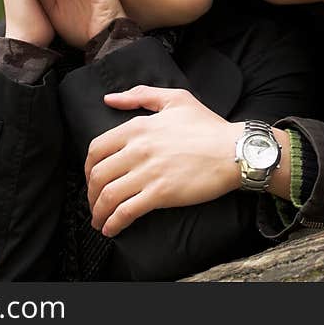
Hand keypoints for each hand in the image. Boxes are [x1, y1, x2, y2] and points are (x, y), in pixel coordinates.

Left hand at [84, 86, 243, 236]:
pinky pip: (127, 211)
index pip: (97, 148)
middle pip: (98, 175)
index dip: (88, 167)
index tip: (92, 177)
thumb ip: (140, 95)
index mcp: (137, 127)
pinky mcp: (160, 193)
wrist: (235, 150)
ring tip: (99, 221)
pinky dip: (113, 223)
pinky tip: (111, 229)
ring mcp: (148, 172)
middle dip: (90, 193)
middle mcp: (137, 149)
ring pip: (108, 196)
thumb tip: (109, 99)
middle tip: (94, 203)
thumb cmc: (208, 126)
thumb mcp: (175, 99)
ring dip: (98, 212)